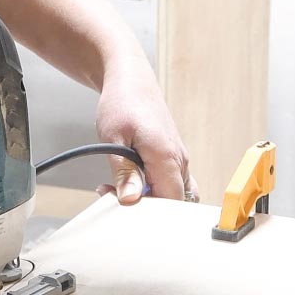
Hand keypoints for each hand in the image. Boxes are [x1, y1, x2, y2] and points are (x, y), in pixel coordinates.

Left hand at [95, 56, 194, 203]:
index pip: (171, 202)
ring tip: (122, 186)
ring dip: (150, 198)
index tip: (123, 203)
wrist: (132, 81)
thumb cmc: (122, 104)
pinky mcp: (175, 159)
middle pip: (175, 202)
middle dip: (147, 207)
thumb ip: (125, 172)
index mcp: (168, 157)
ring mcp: (180, 160)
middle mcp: (180, 161)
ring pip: (175, 195)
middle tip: (115, 193)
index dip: (149, 212)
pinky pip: (172, 184)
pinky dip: (155, 188)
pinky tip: (133, 180)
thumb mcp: (113, 139)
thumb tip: (131, 199)